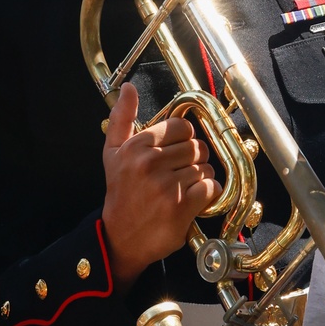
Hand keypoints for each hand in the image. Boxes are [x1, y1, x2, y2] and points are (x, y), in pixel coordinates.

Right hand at [101, 83, 220, 290]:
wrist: (119, 238)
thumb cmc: (120, 193)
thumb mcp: (113, 153)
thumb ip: (122, 118)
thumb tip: (128, 87)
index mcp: (137, 146)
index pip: (181, 127)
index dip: (184, 140)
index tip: (176, 153)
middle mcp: (150, 163)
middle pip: (197, 147)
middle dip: (193, 161)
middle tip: (179, 175)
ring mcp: (166, 185)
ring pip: (206, 167)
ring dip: (200, 179)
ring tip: (182, 189)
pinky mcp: (180, 206)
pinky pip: (211, 187)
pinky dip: (207, 194)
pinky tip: (192, 200)